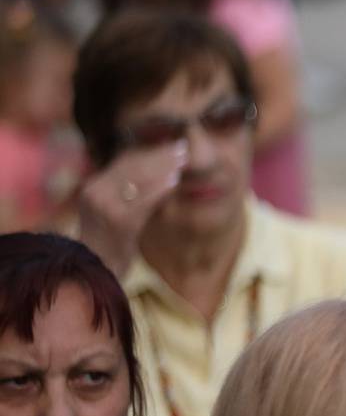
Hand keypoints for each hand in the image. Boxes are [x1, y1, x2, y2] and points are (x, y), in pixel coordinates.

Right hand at [75, 142, 187, 276]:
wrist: (98, 270)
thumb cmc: (112, 243)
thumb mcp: (115, 212)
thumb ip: (128, 193)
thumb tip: (155, 172)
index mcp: (93, 187)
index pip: (123, 161)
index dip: (148, 151)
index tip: (169, 145)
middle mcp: (95, 192)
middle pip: (131, 166)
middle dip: (159, 155)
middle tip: (181, 148)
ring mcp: (105, 207)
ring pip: (138, 179)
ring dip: (163, 167)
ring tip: (183, 161)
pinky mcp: (119, 222)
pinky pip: (143, 200)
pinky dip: (160, 189)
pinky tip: (175, 182)